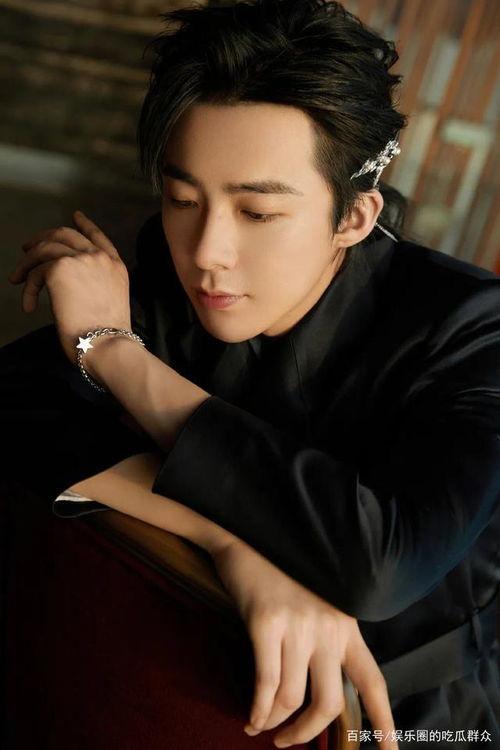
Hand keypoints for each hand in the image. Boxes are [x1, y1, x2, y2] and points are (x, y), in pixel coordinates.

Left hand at [9, 211, 131, 364]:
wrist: (106, 342)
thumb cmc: (107, 333)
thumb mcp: (111, 299)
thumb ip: (97, 283)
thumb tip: (71, 283)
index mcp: (115, 266)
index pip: (98, 237)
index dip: (86, 224)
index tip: (76, 216)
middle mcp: (99, 257)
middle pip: (65, 235)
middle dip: (43, 239)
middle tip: (28, 248)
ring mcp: (80, 259)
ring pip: (45, 249)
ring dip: (27, 264)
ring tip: (17, 278)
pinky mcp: (59, 268)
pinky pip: (36, 272)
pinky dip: (28, 289)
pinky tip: (29, 305)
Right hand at [211, 539, 396, 748]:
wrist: (250, 540)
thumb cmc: (283, 576)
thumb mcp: (318, 606)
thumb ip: (326, 641)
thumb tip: (319, 690)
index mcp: (346, 627)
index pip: (372, 681)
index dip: (384, 722)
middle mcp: (327, 629)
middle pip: (330, 703)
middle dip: (307, 733)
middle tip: (288, 742)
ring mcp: (297, 626)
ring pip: (293, 698)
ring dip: (276, 724)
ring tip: (262, 727)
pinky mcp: (266, 623)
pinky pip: (266, 682)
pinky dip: (258, 708)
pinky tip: (251, 716)